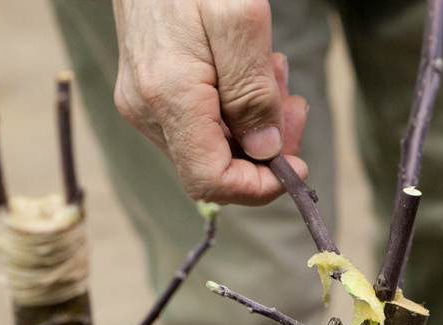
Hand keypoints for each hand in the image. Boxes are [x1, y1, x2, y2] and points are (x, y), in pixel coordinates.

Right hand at [112, 0, 309, 205]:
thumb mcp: (240, 19)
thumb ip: (253, 91)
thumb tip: (265, 151)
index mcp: (167, 96)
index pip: (212, 182)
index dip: (260, 187)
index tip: (297, 165)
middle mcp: (147, 111)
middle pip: (215, 169)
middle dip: (265, 149)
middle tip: (293, 105)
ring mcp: (144, 104)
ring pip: (212, 147)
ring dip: (254, 124)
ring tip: (272, 72)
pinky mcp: (149, 93)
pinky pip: (200, 123)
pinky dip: (235, 109)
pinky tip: (248, 71)